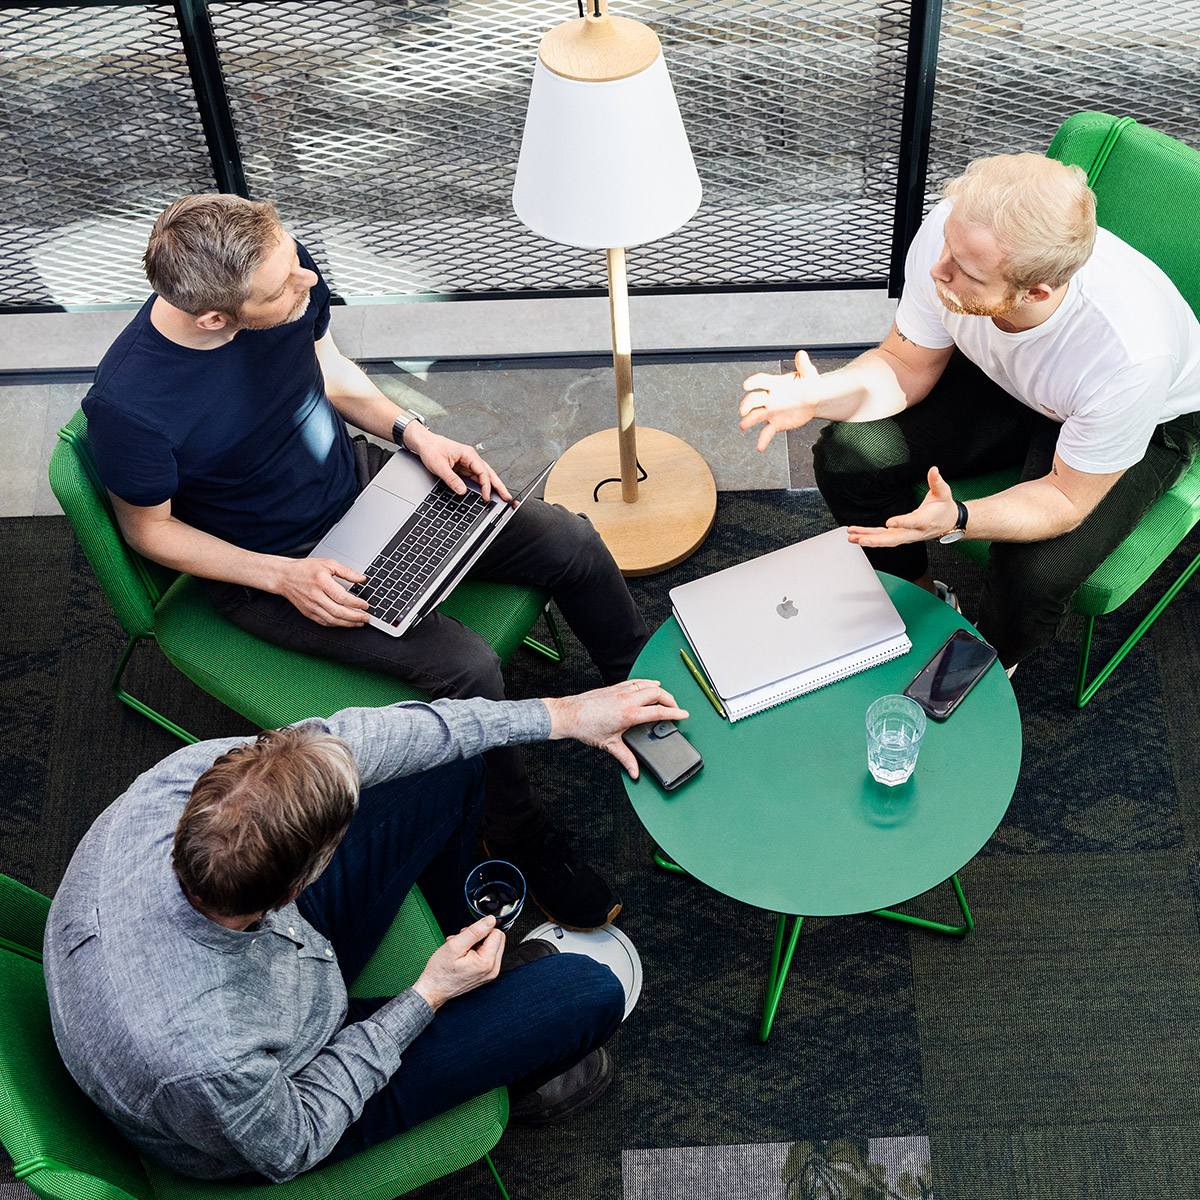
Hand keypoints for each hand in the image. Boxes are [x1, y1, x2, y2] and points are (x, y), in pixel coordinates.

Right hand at [271, 557, 369, 625]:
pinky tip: (345, 623)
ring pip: (332, 620)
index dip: (356, 603)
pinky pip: (324, 622)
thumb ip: (346, 571)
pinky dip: (336, 625)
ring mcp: (311, 606)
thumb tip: (362, 579)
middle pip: (338, 612)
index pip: (342, 597)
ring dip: (348, 624)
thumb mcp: (328, 563)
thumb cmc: (306, 569)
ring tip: (359, 623)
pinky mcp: (308, 613)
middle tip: (366, 618)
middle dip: (355, 617)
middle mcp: (315, 596)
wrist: (284, 577)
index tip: (365, 605)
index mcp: (321, 582)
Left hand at [405, 424, 511, 503]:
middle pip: (489, 473)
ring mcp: (469, 463)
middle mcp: (471, 458)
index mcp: (468, 454)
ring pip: (485, 475)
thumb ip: (451, 479)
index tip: (486, 497)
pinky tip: (487, 492)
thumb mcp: (439, 466)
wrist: (424, 442)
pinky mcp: (464, 467)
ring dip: (494, 486)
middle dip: (499, 486)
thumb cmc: (431, 449)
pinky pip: (477, 477)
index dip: (486, 486)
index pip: (482, 472)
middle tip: (508, 497)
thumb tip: (462, 491)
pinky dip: (483, 485)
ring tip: (502, 496)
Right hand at [412, 915, 504, 1009]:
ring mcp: (490, 973)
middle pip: (497, 939)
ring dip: (477, 943)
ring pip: (492, 945)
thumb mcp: (455, 945)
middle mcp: (493, 969)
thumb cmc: (440, 972)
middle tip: (464, 941)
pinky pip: (487, 955)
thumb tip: (490, 920)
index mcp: (487, 962)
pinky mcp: (486, 974)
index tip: (467, 935)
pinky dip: (476, 950)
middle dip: (480, 935)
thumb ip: (475, 931)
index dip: (481, 930)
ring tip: (461, 949)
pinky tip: (464, 954)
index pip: (496, 933)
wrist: (433, 990)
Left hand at [544, 680, 688, 778]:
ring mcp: (621, 691)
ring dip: (660, 690)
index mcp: (629, 714)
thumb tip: (634, 771)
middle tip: (676, 708)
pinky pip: (636, 682)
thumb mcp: (609, 745)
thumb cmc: (586, 727)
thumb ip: (626, 759)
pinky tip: (649, 685)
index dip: (675, 713)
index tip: (684, 715)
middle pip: (658, 693)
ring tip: (666, 698)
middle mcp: (627, 700)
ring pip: (648, 685)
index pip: (659, 711)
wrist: (569, 715)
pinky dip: (647, 683)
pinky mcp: (614, 687)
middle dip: (671, 700)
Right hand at [739, 350, 823, 451]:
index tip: (746, 386)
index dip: (753, 383)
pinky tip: (759, 448)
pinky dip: (762, 440)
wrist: (815, 400)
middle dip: (747, 404)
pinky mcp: (775, 424)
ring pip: (755, 416)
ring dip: (748, 420)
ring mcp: (770, 411)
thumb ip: (804, 366)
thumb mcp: (809, 374)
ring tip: (743, 426)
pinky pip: (766, 433)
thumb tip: (801, 354)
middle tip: (743, 410)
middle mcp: (769, 398)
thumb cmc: (810, 384)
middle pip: (754, 399)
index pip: (760, 381)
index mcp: (775, 384)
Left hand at [848, 466, 957, 547]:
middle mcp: (914, 531)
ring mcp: (906, 535)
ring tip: (853, 537)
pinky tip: (856, 536)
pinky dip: (869, 536)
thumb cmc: (944, 509)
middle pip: (895, 538)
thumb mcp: (943, 493)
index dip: (902, 523)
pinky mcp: (899, 535)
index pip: (912, 522)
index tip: (890, 522)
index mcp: (925, 520)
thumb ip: (937, 482)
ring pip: (886, 540)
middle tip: (862, 539)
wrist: (948, 523)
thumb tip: (934, 470)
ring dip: (869, 539)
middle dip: (878, 540)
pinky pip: (883, 537)